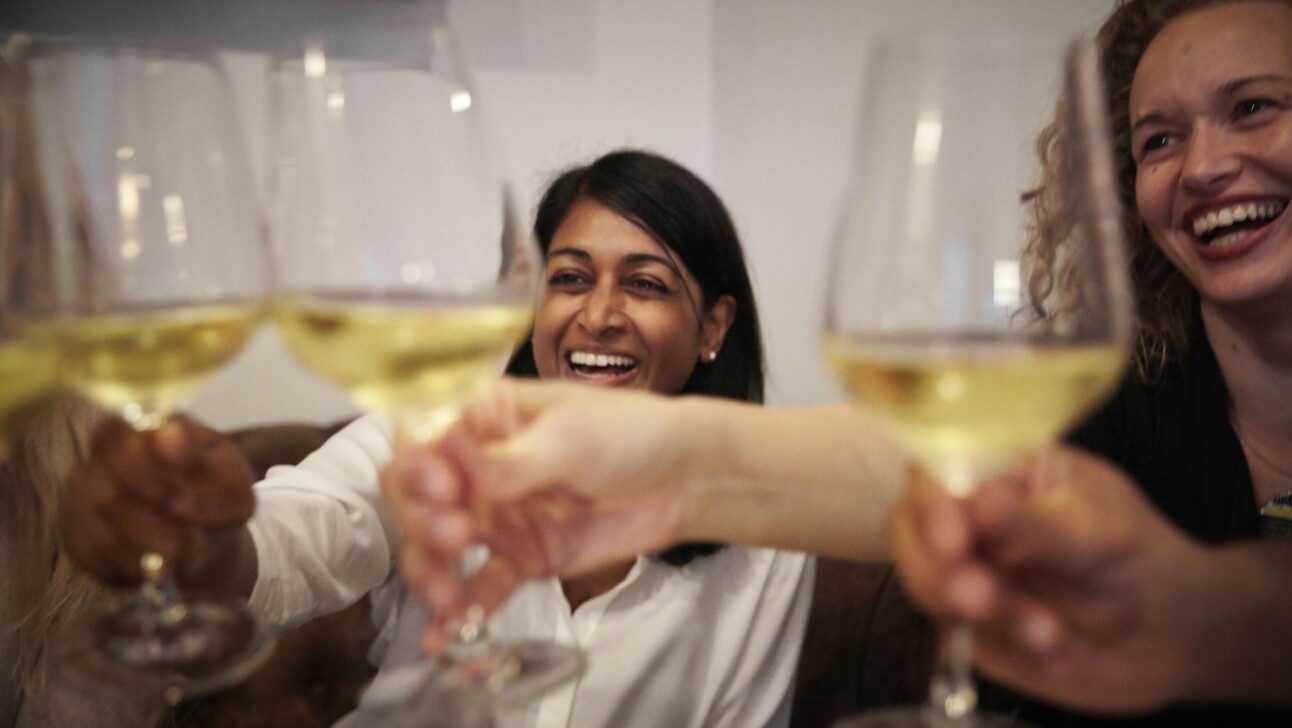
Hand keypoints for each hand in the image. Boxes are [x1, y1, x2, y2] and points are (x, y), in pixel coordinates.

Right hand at [59, 414, 256, 590]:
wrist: (202, 533)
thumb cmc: (217, 496)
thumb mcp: (236, 489)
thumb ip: (218, 490)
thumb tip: (179, 504)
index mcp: (143, 431)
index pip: (114, 435)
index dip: (142, 467)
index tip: (179, 493)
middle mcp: (102, 459)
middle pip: (107, 492)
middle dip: (154, 523)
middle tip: (192, 537)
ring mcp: (83, 496)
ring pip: (101, 531)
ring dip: (151, 549)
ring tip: (186, 553)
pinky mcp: (75, 534)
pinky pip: (93, 556)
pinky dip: (132, 566)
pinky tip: (157, 564)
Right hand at [383, 379, 692, 650]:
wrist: (684, 478)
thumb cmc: (630, 433)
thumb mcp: (568, 440)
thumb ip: (509, 466)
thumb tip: (456, 479)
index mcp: (483, 418)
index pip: (422, 439)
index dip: (416, 466)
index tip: (440, 488)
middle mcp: (477, 466)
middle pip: (416, 497)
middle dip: (422, 521)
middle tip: (455, 535)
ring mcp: (496, 514)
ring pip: (436, 547)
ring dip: (431, 571)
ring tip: (447, 593)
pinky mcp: (519, 557)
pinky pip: (479, 587)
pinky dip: (458, 611)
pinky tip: (442, 636)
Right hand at [889, 447, 1208, 712]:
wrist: (1172, 638)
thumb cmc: (1142, 561)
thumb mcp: (1100, 533)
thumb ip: (1035, 524)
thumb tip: (979, 502)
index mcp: (1000, 471)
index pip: (936, 470)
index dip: (930, 504)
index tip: (955, 540)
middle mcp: (970, 516)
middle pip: (909, 529)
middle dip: (939, 567)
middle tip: (982, 599)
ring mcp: (965, 570)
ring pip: (925, 582)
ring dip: (980, 611)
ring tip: (1046, 631)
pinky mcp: (969, 624)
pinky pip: (953, 632)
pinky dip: (1000, 641)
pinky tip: (1052, 644)